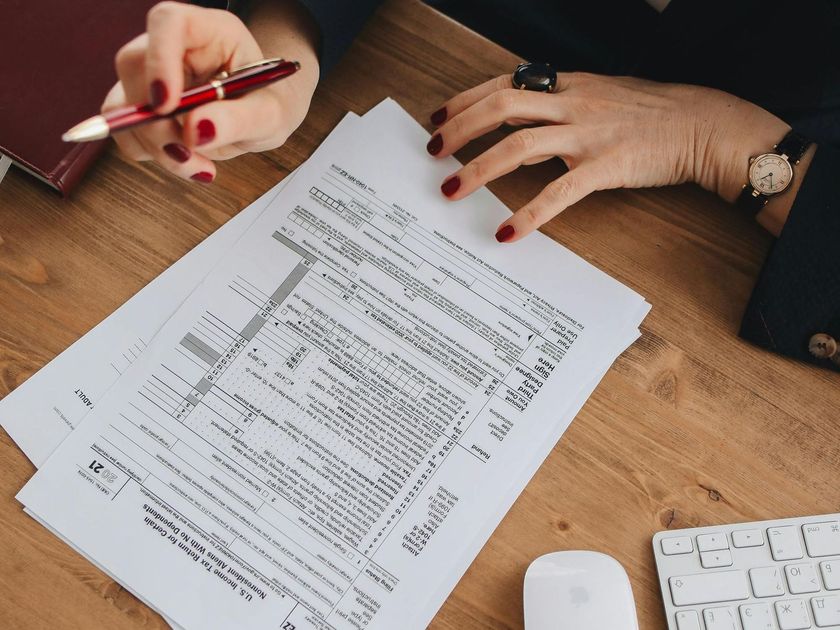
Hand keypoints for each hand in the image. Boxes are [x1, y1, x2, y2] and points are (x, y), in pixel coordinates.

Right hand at [102, 1, 318, 182]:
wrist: (263, 115)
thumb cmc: (269, 104)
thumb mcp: (269, 116)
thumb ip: (239, 120)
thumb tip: (196, 132)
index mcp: (210, 30)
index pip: (168, 22)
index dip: (159, 60)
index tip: (166, 106)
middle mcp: (173, 45)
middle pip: (134, 67)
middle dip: (157, 122)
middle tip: (191, 153)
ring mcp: (152, 74)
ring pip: (123, 106)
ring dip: (154, 146)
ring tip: (200, 165)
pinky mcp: (143, 105)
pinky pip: (126, 132)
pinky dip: (152, 156)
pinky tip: (190, 162)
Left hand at [428, 73, 791, 241]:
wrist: (701, 124)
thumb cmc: (651, 113)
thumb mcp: (599, 98)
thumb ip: (556, 111)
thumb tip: (518, 132)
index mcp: (568, 86)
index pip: (504, 84)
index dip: (465, 100)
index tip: (438, 117)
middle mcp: (571, 104)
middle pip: (500, 107)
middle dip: (459, 129)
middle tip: (433, 152)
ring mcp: (587, 134)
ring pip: (519, 146)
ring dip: (478, 169)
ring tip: (451, 189)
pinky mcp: (605, 167)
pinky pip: (558, 192)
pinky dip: (529, 214)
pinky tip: (507, 232)